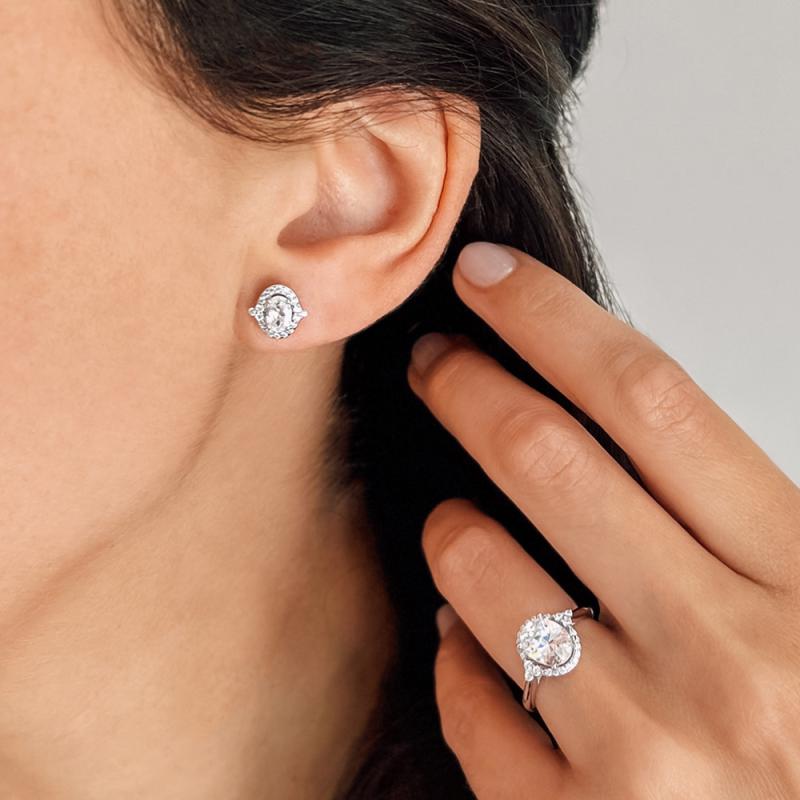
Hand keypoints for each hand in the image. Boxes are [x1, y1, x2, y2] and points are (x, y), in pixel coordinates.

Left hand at [407, 242, 799, 798]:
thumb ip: (732, 513)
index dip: (553, 318)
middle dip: (466, 385)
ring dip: (453, 529)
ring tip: (459, 524)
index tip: (488, 276)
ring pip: (479, 569)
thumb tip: (607, 414)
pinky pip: (468, 697)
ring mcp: (648, 749)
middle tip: (434, 360)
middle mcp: (726, 657)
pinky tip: (473, 641)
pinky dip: (454, 653)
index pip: (651, 398)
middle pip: (548, 457)